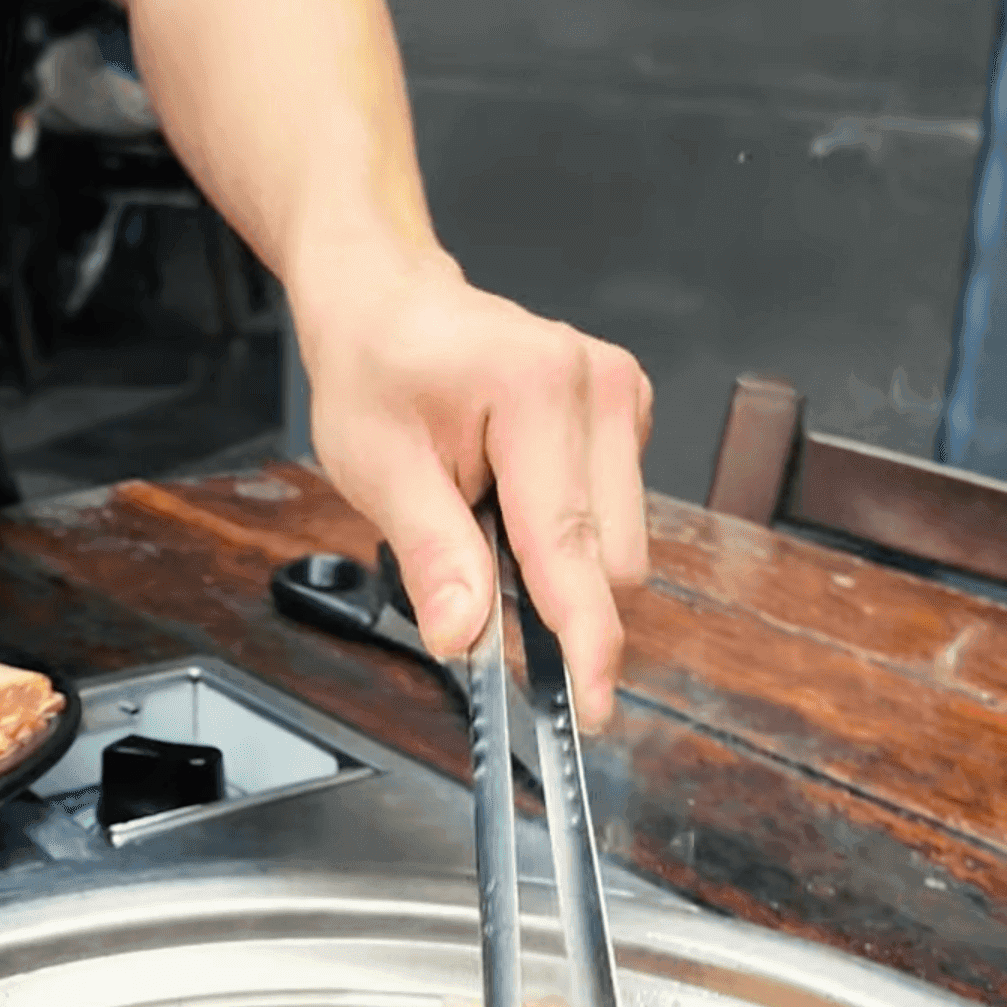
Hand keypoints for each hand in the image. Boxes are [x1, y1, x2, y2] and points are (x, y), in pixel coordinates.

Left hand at [295, 251, 652, 722]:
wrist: (390, 301)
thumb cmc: (377, 368)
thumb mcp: (377, 466)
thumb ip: (432, 553)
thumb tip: (463, 635)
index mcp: (536, 390)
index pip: (570, 545)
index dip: (583, 638)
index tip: (590, 705)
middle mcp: (600, 387)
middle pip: (610, 556)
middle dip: (552, 592)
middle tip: (469, 565)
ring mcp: (624, 396)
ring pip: (619, 541)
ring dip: (556, 556)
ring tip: (484, 506)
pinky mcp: (628, 412)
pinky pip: (615, 511)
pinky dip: (565, 526)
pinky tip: (513, 489)